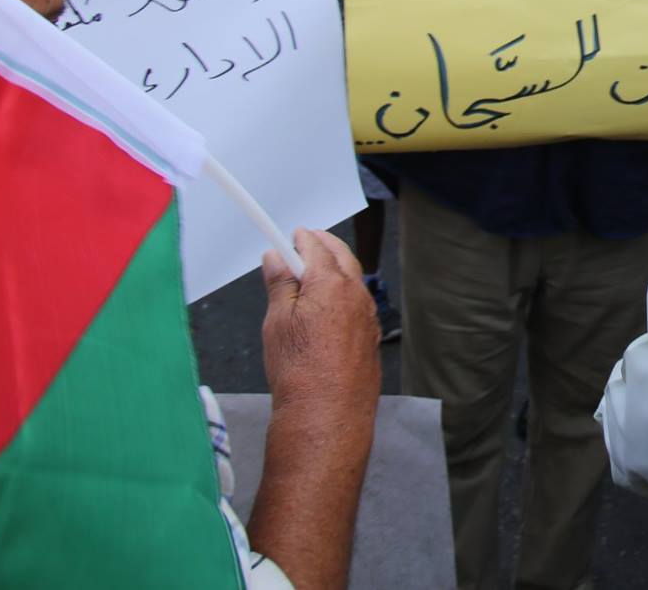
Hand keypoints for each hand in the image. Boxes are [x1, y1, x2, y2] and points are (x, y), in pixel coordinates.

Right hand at [260, 228, 379, 414]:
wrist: (326, 414)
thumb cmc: (298, 370)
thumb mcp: (277, 321)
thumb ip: (279, 284)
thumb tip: (275, 258)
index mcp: (331, 284)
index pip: (316, 247)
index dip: (302, 238)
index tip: (293, 233)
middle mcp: (356, 295)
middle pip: (342, 258)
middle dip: (325, 246)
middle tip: (307, 243)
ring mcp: (368, 317)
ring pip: (353, 282)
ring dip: (337, 270)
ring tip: (314, 274)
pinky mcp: (372, 338)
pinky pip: (358, 306)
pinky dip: (345, 296)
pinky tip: (329, 308)